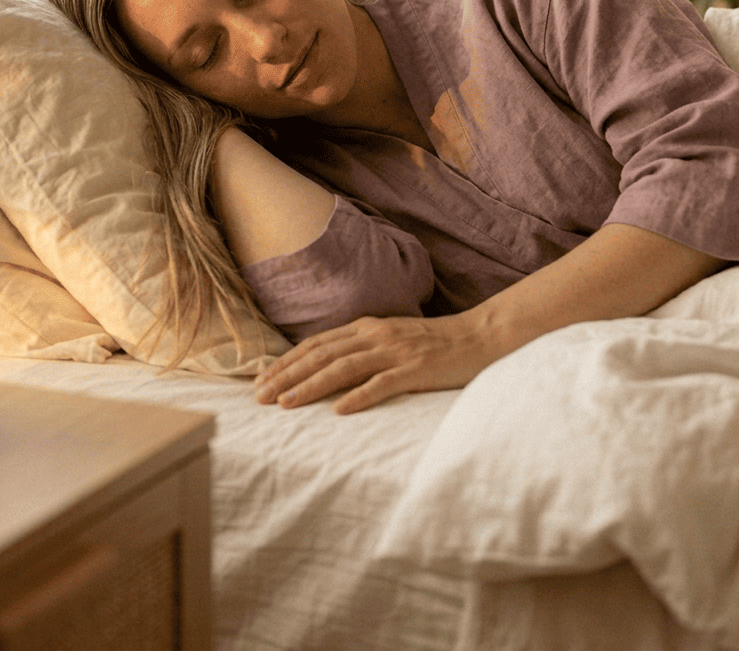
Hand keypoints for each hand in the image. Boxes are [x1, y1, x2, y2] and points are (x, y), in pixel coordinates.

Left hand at [253, 309, 499, 413]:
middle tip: (260, 396)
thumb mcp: (391, 340)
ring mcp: (395, 352)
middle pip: (322, 355)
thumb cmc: (433, 345)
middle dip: (287, 375)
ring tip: (286, 404)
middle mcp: (376, 336)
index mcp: (367, 328)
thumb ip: (362, 349)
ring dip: (311, 386)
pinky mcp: (416, 370)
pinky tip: (339, 411)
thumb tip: (326, 368)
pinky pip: (382, 384)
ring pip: (343, 368)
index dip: (287, 361)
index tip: (261, 380)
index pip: (317, 344)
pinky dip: (359, 396)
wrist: (479, 338)